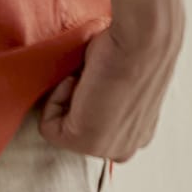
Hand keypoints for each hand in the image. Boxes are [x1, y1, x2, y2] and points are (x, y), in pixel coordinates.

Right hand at [38, 17, 184, 164]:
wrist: (142, 43)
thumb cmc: (134, 46)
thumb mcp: (118, 76)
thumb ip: (104, 93)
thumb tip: (79, 82)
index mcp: (138, 132)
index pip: (96, 124)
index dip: (82, 94)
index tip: (91, 74)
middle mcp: (126, 146)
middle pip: (77, 128)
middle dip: (72, 100)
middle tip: (84, 75)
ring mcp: (107, 149)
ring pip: (63, 129)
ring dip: (64, 98)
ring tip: (84, 76)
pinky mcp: (86, 142)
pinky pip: (49, 126)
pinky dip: (54, 100)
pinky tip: (76, 81)